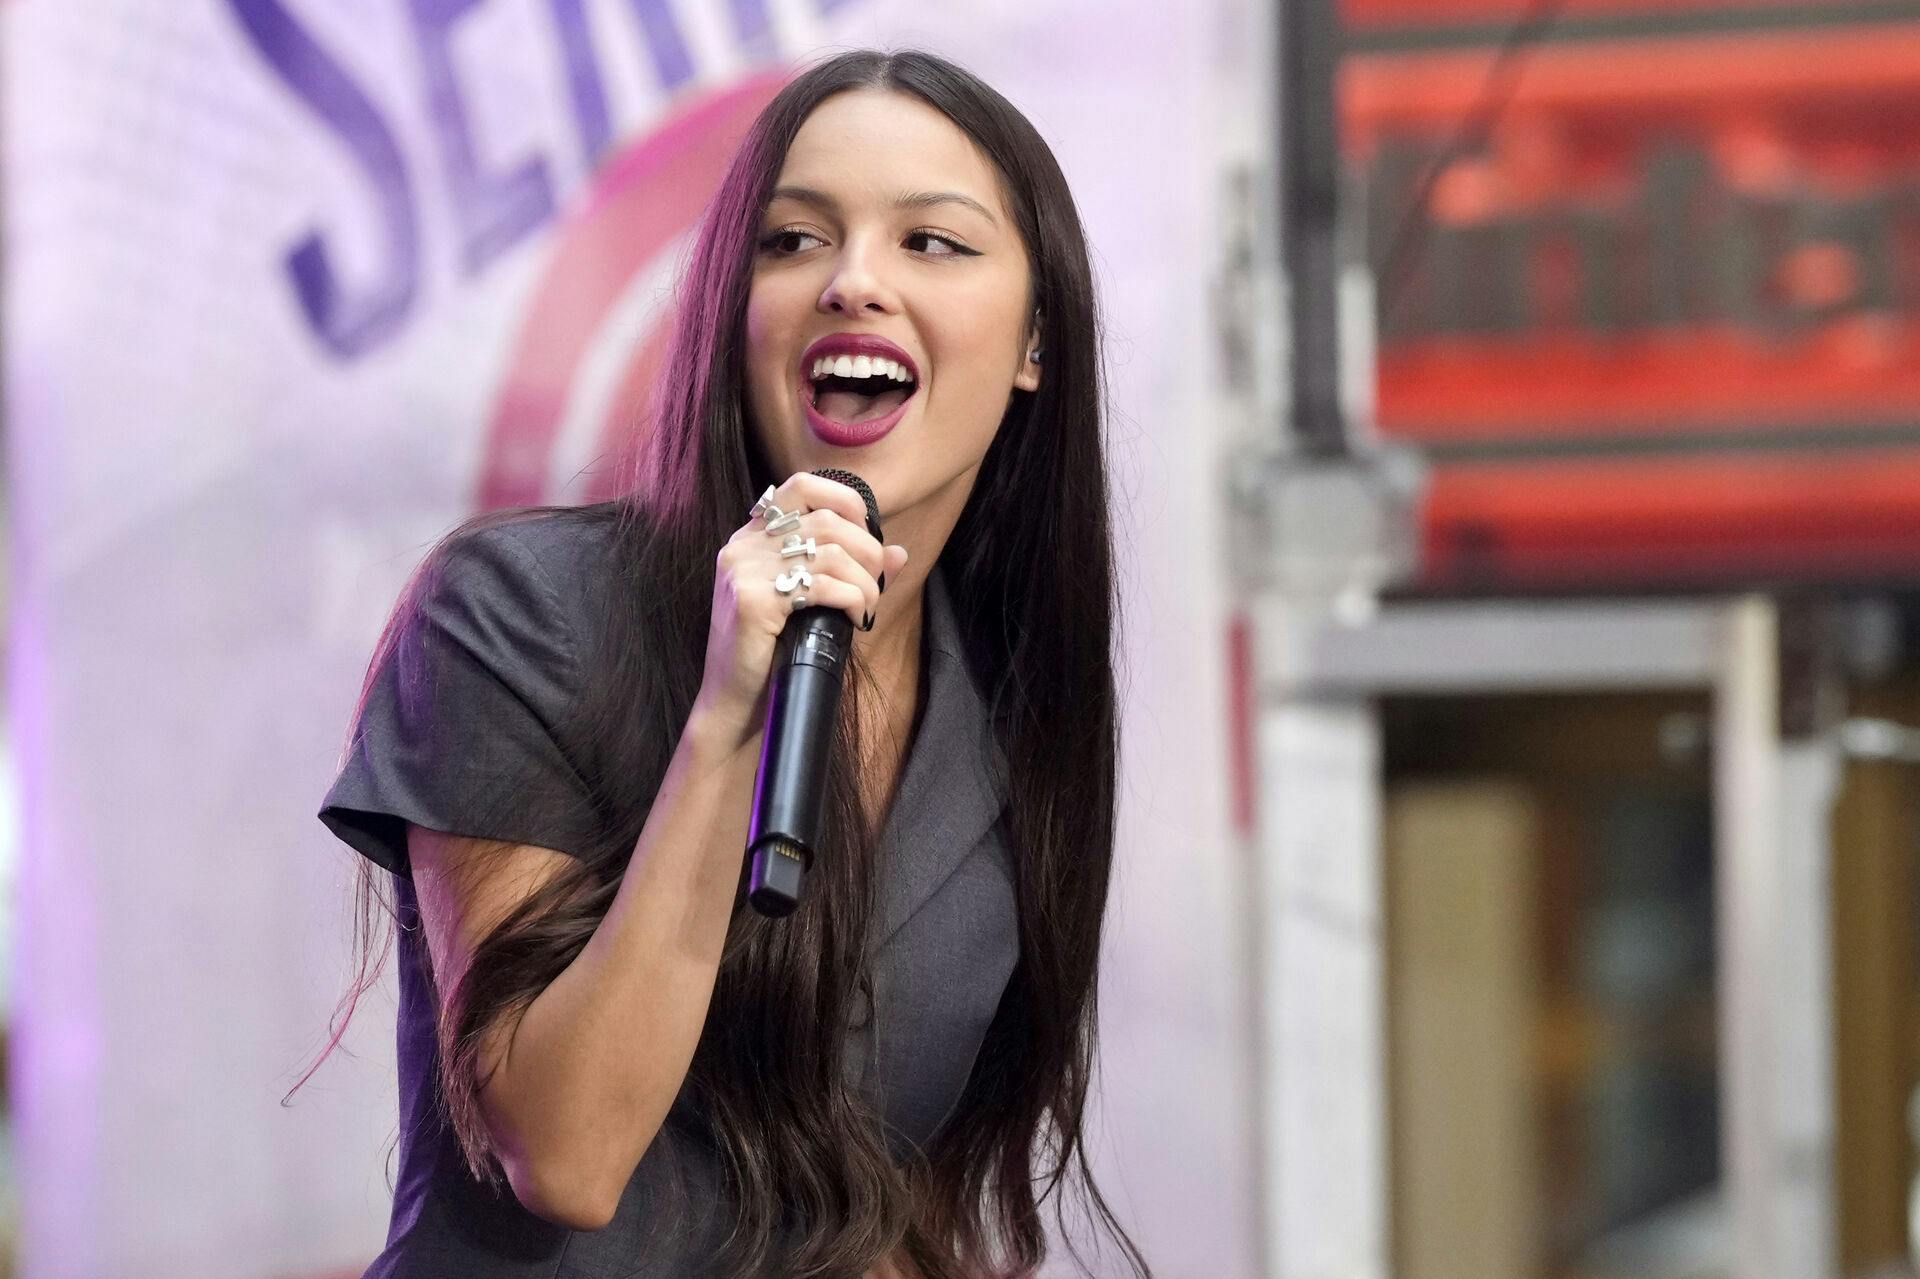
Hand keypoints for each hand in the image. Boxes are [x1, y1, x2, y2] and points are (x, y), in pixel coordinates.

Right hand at [692, 472, 909, 749]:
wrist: (734, 703)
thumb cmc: (772, 654)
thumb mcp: (811, 603)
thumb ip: (850, 572)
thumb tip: (899, 552)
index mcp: (751, 538)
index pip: (801, 486)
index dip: (844, 500)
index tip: (867, 533)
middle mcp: (743, 546)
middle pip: (826, 520)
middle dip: (867, 551)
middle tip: (876, 583)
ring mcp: (744, 571)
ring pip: (830, 552)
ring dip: (865, 581)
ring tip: (868, 606)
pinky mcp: (752, 601)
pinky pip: (822, 585)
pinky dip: (853, 598)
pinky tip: (857, 618)